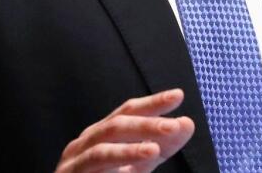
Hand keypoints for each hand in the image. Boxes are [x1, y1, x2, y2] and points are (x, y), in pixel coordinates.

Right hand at [55, 88, 194, 172]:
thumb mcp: (140, 162)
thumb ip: (162, 145)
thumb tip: (187, 123)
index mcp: (102, 133)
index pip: (128, 111)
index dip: (152, 103)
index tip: (178, 96)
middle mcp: (85, 143)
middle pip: (115, 126)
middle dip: (145, 125)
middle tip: (173, 126)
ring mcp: (73, 162)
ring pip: (101, 151)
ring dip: (129, 150)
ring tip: (154, 151)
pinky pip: (90, 171)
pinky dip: (113, 167)